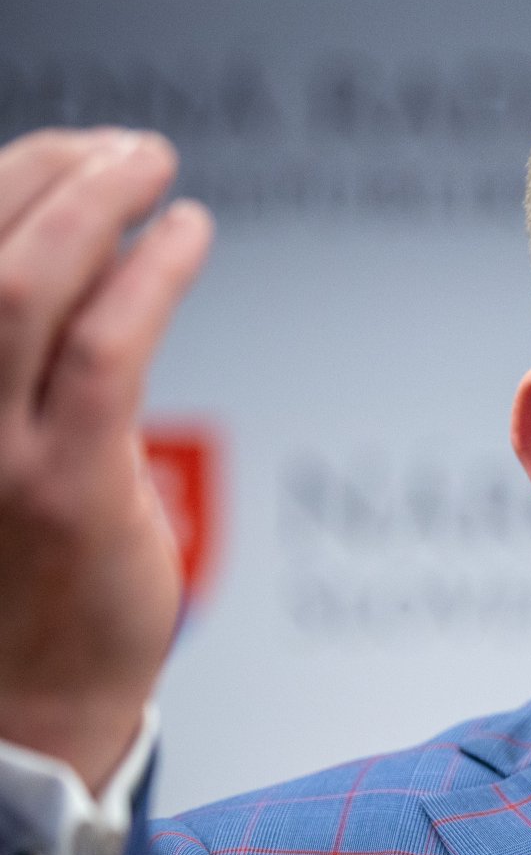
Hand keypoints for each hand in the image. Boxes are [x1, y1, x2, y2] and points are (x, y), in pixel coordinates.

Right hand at [0, 129, 211, 792]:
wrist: (26, 706)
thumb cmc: (13, 573)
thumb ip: (17, 363)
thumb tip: (76, 253)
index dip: (4, 177)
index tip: (67, 148)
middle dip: (49, 170)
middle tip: (127, 149)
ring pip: (25, 282)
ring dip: (95, 204)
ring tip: (155, 171)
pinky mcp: (60, 485)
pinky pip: (106, 349)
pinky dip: (151, 274)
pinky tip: (188, 235)